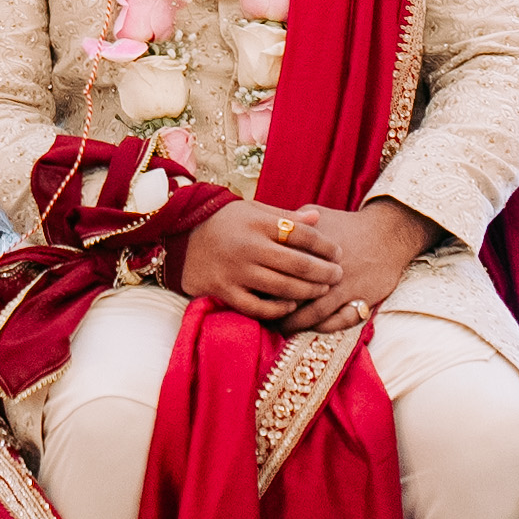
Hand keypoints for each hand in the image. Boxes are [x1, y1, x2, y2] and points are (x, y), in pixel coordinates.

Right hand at [180, 198, 337, 322]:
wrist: (180, 237)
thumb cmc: (224, 222)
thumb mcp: (253, 210)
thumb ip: (285, 216)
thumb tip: (317, 218)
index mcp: (257, 223)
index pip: (301, 234)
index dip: (325, 245)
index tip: (337, 251)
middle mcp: (248, 247)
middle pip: (297, 264)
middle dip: (324, 271)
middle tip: (338, 274)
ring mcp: (235, 272)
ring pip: (282, 287)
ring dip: (308, 291)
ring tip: (322, 290)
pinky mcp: (224, 291)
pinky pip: (257, 307)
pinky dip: (278, 308)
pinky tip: (291, 304)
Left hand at [278, 199, 437, 326]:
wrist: (388, 234)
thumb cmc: (347, 224)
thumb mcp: (318, 214)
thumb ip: (292, 223)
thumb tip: (265, 229)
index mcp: (312, 249)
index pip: (281, 272)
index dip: (265, 286)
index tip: (254, 293)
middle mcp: (327, 269)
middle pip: (294, 297)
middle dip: (276, 311)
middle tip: (263, 317)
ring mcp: (345, 286)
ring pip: (314, 314)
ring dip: (296, 325)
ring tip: (282, 328)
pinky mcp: (362, 298)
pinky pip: (340, 322)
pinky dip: (324, 328)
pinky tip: (313, 328)